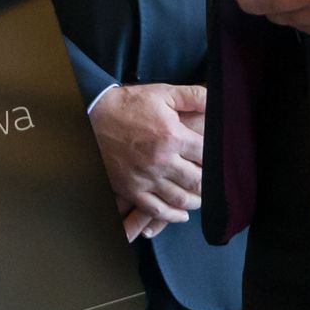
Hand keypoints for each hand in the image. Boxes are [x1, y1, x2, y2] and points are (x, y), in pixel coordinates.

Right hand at [89, 83, 203, 238]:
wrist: (92, 116)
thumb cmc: (129, 104)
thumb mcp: (163, 93)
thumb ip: (193, 96)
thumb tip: (218, 101)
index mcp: (172, 136)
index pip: (207, 156)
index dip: (216, 159)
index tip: (217, 159)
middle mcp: (161, 161)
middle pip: (198, 182)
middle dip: (209, 182)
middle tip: (212, 181)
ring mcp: (146, 178)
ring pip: (181, 199)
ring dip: (195, 201)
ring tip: (199, 196)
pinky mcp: (132, 189)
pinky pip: (157, 211)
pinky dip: (173, 216)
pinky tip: (182, 214)